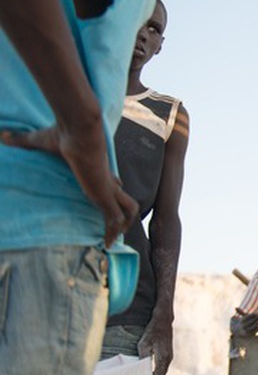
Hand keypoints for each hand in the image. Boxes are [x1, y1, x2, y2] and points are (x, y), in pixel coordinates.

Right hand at [2, 122, 136, 246]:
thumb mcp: (38, 139)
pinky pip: (116, 217)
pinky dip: (113, 231)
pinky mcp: (105, 194)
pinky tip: (107, 243)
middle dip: (122, 216)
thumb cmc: (61, 134)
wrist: (77, 131)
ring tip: (112, 240)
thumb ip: (22, 140)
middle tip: (113, 231)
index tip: (106, 203)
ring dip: (122, 226)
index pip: (112, 183)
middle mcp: (105, 180)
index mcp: (96, 168)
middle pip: (124, 199)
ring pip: (128, 209)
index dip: (113, 193)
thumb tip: (2, 135)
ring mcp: (107, 188)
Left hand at [138, 309, 173, 374]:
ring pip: (163, 371)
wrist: (163, 321)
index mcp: (163, 357)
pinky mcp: (168, 353)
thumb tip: (140, 370)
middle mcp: (168, 358)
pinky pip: (163, 366)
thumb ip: (143, 358)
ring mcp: (170, 356)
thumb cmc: (152, 331)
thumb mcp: (144, 344)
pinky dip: (158, 371)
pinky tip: (150, 372)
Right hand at [230, 311, 257, 336]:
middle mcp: (243, 327)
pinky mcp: (252, 334)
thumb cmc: (243, 323)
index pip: (246, 318)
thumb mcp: (242, 318)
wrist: (241, 333)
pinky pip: (257, 330)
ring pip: (253, 327)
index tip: (255, 313)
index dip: (251, 315)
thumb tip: (235, 307)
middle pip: (249, 322)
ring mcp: (247, 331)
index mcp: (240, 323)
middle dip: (255, 319)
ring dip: (257, 322)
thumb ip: (240, 312)